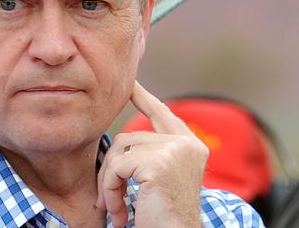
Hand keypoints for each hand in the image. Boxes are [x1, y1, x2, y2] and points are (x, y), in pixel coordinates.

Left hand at [96, 81, 207, 227]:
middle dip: (111, 168)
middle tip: (106, 198)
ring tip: (115, 208)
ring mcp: (176, 150)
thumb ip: (152, 154)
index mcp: (192, 147)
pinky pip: (116, 167)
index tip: (130, 84)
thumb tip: (125, 138)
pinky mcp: (160, 163)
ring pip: (119, 152)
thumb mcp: (161, 179)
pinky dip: (109, 190)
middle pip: (129, 137)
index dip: (144, 98)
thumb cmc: (165, 217)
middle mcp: (188, 144)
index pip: (163, 113)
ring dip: (108, 183)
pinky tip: (119, 212)